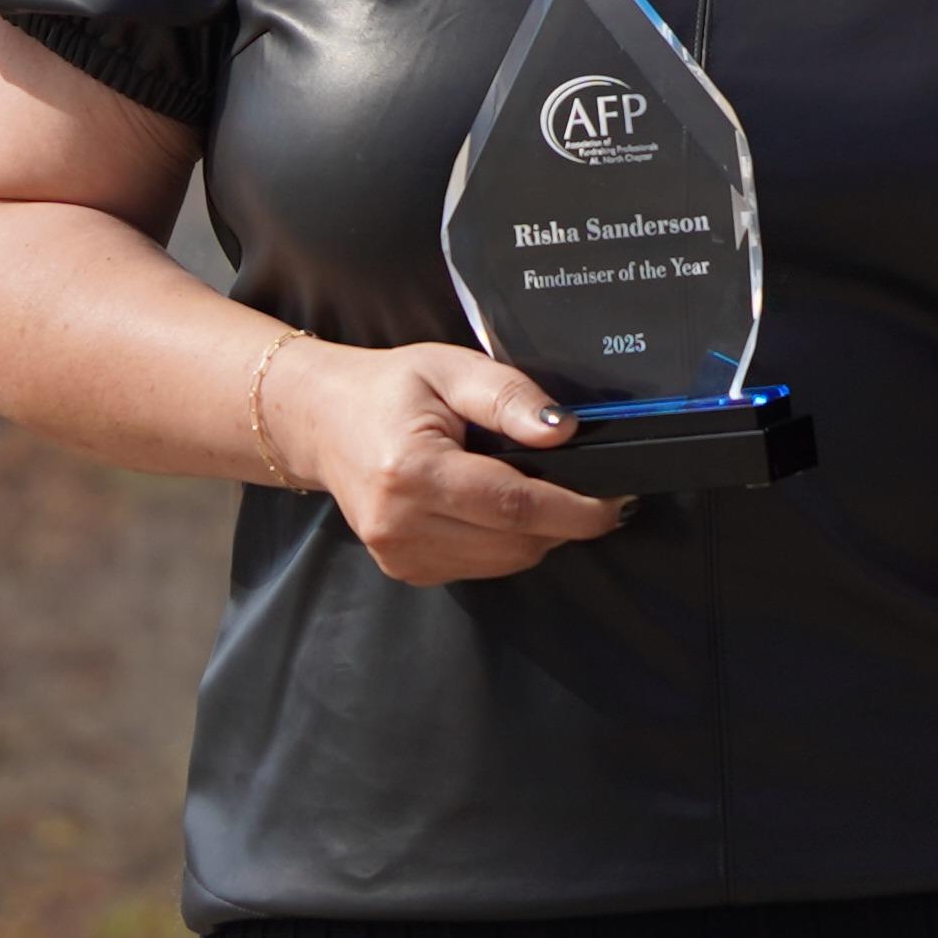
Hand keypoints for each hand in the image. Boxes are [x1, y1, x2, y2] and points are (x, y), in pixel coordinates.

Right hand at [261, 336, 627, 584]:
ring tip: (539, 488)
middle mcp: (399, 524)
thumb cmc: (389, 389)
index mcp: (412, 473)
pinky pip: (480, 567)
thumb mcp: (453, 368)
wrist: (320, 421)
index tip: (618, 499)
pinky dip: (505, 542)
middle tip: (588, 484)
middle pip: (516, 542)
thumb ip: (510, 397)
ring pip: (504, 562)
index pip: (515, 507)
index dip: (577, 509)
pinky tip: (498, 507)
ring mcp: (398, 555)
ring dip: (537, 533)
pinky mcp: (404, 569)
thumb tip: (564, 429)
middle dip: (564, 519)